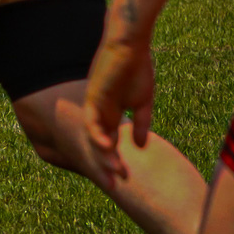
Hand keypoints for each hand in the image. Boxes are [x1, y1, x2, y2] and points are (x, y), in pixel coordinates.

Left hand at [84, 36, 155, 185]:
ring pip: (94, 136)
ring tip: (114, 172)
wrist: (130, 46)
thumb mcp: (142, 102)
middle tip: (113, 187)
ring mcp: (94, 105)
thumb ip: (141, 124)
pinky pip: (92, 120)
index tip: (125, 181)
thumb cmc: (136, 70)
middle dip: (105, 166)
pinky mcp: (93, 96)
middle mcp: (98, 113)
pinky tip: (107, 148)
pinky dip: (98, 134)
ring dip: (103, 155)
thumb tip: (139, 146)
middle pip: (99, 145)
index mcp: (110, 115)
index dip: (115, 162)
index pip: (109, 144)